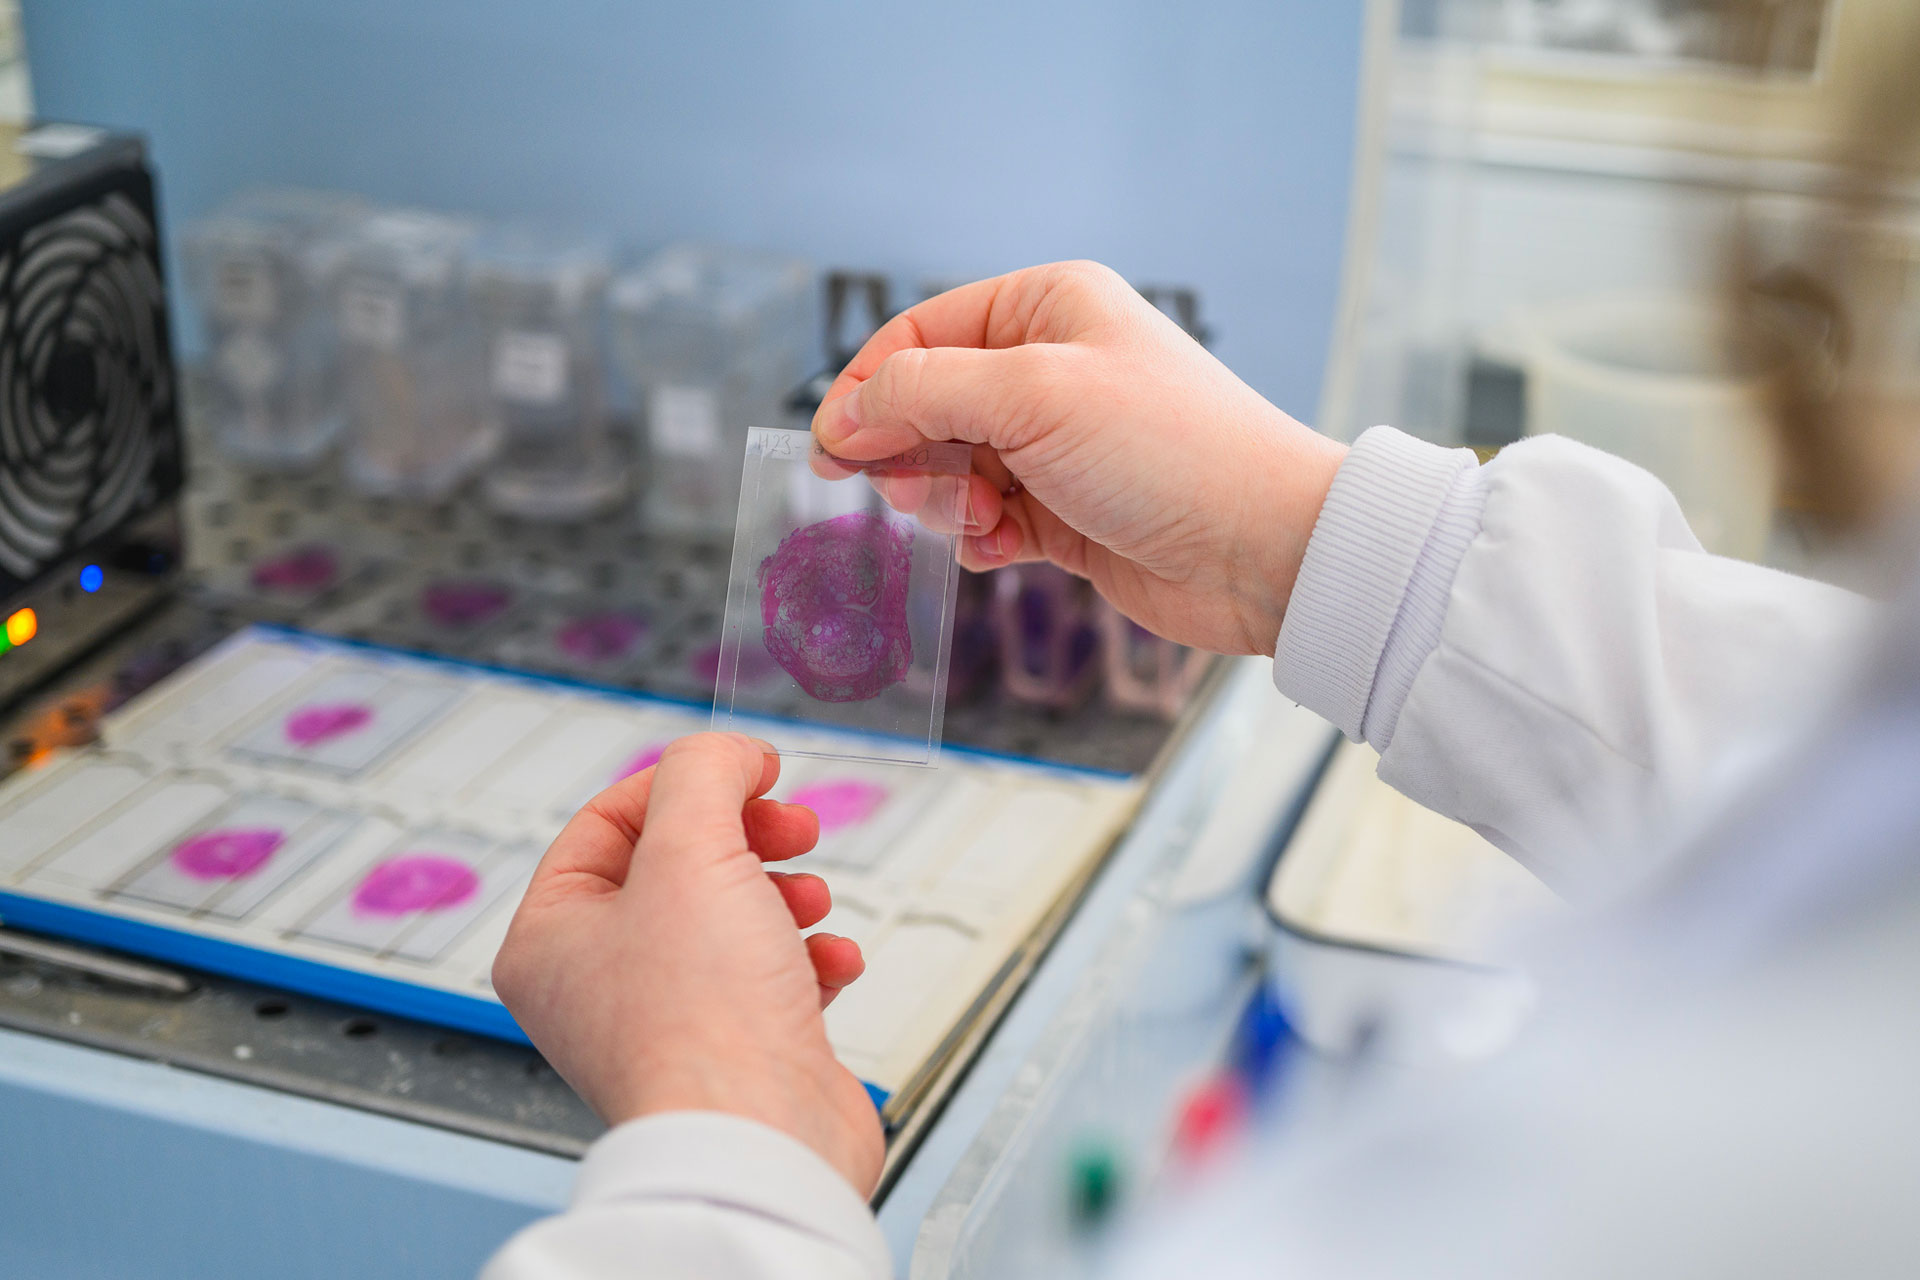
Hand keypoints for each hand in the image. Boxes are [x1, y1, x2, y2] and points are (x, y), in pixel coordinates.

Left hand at [492, 733, 883, 1194]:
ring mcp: (667, 1020)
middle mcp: (598, 983)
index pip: (607, 823)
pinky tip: (830, 960)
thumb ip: (704, 774)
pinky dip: (809, 957)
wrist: (761, 1139)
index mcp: (551, 937)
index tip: (750, 770)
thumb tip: (729, 750)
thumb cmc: (702, 1017)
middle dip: (745, 837)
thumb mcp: (690, 850)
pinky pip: (771, 978)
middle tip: (793, 827)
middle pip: (676, 866)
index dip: (683, 784)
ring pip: (729, 918)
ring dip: (782, 893)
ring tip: (810, 899)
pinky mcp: (734, 1051)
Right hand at [811, 260, 1346, 656]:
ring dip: (948, 505)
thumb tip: (845, 414)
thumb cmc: (1168, 450)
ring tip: (982, 524)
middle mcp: (1050, 369)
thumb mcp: (1032, 396)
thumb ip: (924, 394)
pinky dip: (981, 539)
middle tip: (920, 495)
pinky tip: (1004, 550)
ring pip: (951, 470)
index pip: (919, 334)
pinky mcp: (1067, 512)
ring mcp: (1058, 444)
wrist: (1265, 548)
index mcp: (1046, 308)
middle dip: (910, 456)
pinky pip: (988, 520)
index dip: (865, 389)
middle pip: (926, 406)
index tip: (829, 450)